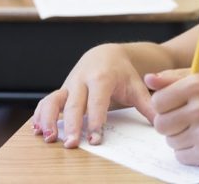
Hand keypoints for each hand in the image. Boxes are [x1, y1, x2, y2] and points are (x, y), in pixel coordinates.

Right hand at [32, 44, 154, 147]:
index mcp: (102, 77)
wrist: (105, 54)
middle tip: (72, 144)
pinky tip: (37, 130)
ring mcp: (68, 85)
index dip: (96, 120)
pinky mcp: (60, 90)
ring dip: (49, 119)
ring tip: (49, 138)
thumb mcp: (136, 85)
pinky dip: (40, 116)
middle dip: (72, 125)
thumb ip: (147, 105)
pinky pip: (45, 102)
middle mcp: (82, 80)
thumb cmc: (121, 72)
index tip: (96, 138)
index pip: (97, 101)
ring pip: (53, 101)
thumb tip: (161, 122)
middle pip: (74, 104)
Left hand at [145, 69, 198, 165]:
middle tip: (185, 119)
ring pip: (170, 141)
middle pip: (160, 124)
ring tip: (198, 129)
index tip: (176, 105)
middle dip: (169, 123)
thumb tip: (147, 79)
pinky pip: (180, 155)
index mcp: (196, 86)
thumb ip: (172, 78)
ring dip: (179, 137)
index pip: (157, 101)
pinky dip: (188, 151)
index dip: (164, 105)